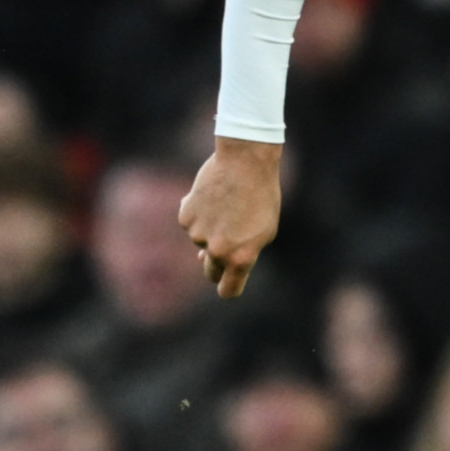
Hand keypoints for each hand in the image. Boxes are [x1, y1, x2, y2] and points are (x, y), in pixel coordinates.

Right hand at [179, 137, 284, 299]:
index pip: (228, 289)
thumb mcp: (264, 230)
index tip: (227, 286)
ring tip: (227, 205)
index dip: (227, 288)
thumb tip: (206, 259)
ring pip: (201, 242)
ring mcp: (199, 235)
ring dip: (210, 230)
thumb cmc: (261, 195)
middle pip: (211, 272)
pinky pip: (191, 222)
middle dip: (217, 264)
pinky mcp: (185, 217)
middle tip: (228, 241)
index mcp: (242, 258)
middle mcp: (219, 251)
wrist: (245, 161)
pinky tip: (212, 196)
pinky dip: (198, 213)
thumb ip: (241, 250)